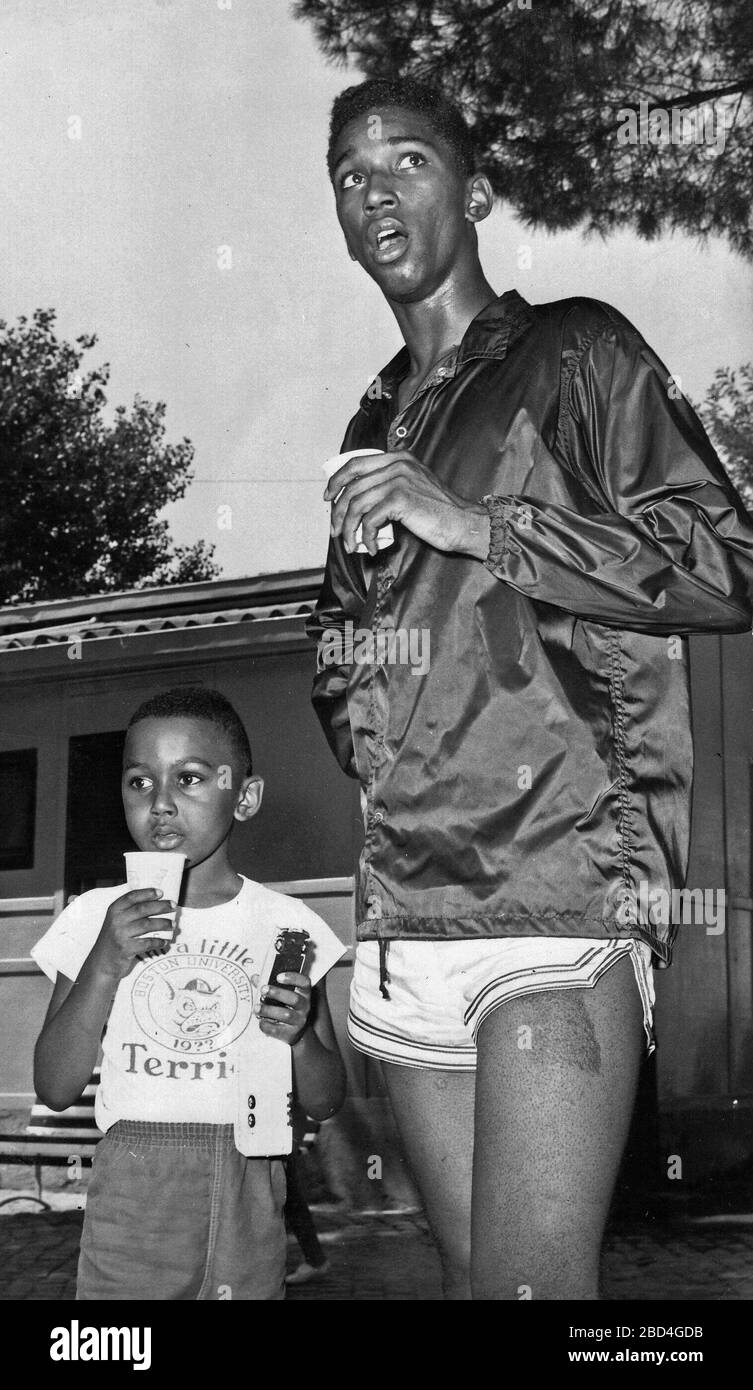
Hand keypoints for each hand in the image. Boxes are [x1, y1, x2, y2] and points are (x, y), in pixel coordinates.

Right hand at [85, 888, 173, 983]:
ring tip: (173, 925)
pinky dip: (158, 942)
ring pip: (147, 924)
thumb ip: (129, 912)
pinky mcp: (126, 948)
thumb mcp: (115, 922)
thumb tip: (155, 902)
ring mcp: (120, 934)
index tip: (161, 892)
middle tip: (174, 906)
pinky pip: (147, 942)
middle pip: (142, 909)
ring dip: (163, 923)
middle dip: (161, 906)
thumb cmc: (112, 941)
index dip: (147, 893)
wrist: (101, 964)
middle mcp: (116, 920)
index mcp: (114, 910)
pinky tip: (165, 941)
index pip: (132, 896)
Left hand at [257, 971, 310, 1046]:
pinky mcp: (291, 1034)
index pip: (304, 982)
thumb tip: (255, 978)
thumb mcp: (281, 995)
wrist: (296, 1032)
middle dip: (277, 993)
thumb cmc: (286, 1008)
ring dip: (268, 1010)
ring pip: (286, 1015)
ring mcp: (299, 1021)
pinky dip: (267, 1025)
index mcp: (304, 993)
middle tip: (263, 989)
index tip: (278, 976)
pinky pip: (277, 1030)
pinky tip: (260, 1021)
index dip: (293, 978)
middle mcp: (304, 1007)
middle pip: (294, 999)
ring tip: (256, 1008)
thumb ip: (269, 985)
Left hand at [324, 450, 490, 558]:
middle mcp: (397, 464)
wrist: (463, 522)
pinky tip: (373, 547)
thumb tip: (359, 499)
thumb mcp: (414, 486)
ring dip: (348, 529)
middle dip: (337, 511)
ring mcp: (398, 480)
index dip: (336, 480)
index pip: (356, 463)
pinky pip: (369, 520)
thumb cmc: (439, 511)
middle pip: (351, 486)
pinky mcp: (400, 499)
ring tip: (351, 544)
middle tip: (335, 530)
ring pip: (356, 504)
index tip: (328, 497)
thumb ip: (391, 483)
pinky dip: (366, 537)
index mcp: (399, 458)